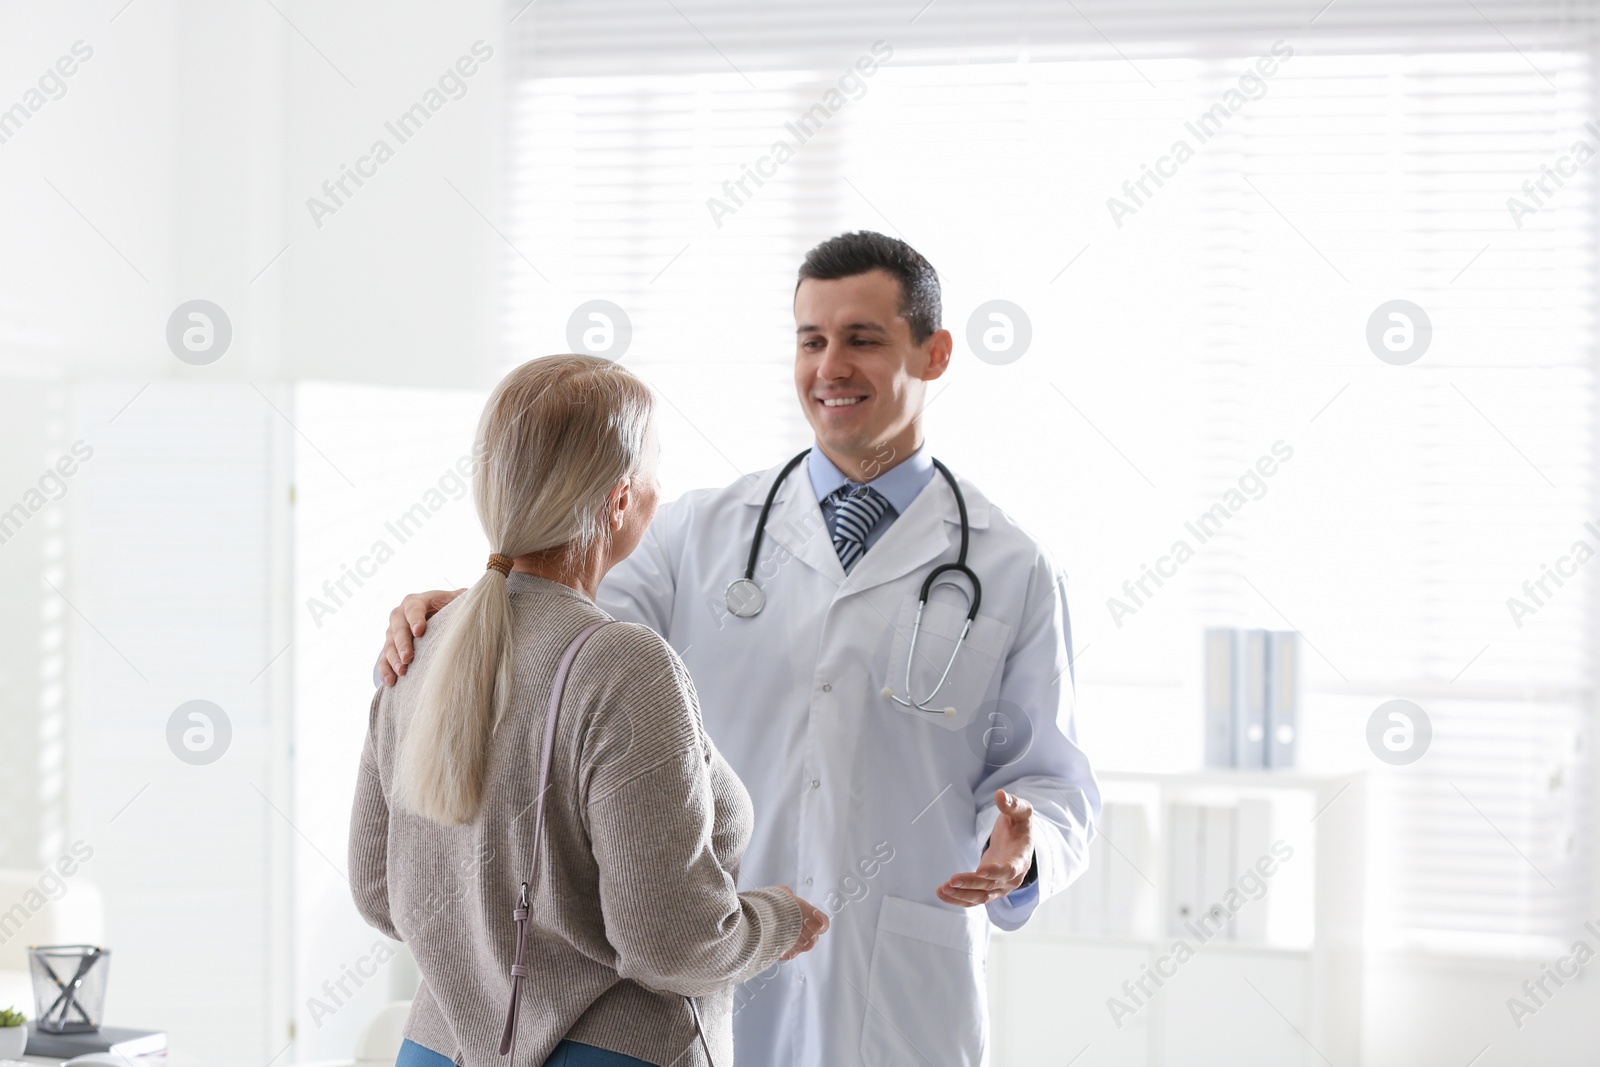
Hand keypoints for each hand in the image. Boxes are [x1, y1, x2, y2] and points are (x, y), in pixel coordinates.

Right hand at [377, 589, 465, 684]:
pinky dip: (385, 671)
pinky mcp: (390, 648)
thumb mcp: (454, 600)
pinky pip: (383, 660)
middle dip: (402, 643)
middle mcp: (400, 616)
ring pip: (389, 645)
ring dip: (394, 659)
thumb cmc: (446, 609)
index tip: (420, 631)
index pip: (413, 607)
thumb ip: (463, 598)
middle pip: (398, 628)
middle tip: (408, 657)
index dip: (415, 618)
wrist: (433, 617)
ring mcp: (393, 633)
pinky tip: (390, 681)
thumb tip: (476, 594)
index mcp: (416, 602)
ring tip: (402, 671)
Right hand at [777, 886, 829, 959]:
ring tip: (782, 933)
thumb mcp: (783, 893)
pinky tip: (775, 940)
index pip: (824, 924)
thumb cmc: (774, 905)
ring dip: (796, 941)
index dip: (817, 921)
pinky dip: (784, 948)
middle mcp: (810, 937)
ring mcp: (799, 948)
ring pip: (802, 946)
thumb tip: (790, 896)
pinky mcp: (787, 956)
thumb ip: (791, 897)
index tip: (809, 918)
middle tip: (792, 924)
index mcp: (815, 920)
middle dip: (806, 932)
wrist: (759, 923)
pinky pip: (789, 953)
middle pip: (813, 937)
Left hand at [936, 789, 1033, 906]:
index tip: (980, 870)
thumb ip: (1013, 804)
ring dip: (961, 895)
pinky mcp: (987, 889)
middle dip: (971, 884)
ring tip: (942, 890)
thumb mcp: (1022, 812)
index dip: (996, 871)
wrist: (1020, 843)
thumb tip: (1000, 795)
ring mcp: (1000, 887)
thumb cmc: (1020, 826)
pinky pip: (973, 898)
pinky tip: (942, 894)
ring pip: (981, 897)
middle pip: (990, 885)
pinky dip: (958, 899)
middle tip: (951, 881)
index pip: (1009, 869)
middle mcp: (1012, 879)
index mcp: (1021, 859)